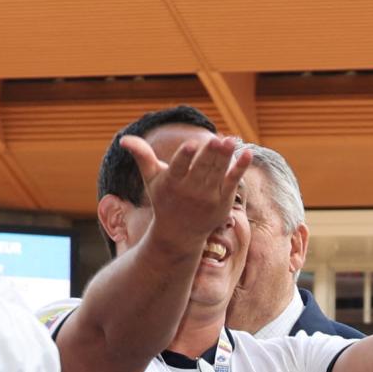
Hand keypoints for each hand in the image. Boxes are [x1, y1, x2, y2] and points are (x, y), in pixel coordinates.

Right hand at [121, 133, 251, 247]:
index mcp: (172, 183)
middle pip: (202, 169)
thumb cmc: (164, 199)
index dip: (185, 157)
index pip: (179, 167)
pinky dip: (240, 168)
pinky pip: (233, 181)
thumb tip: (124, 139)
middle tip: (218, 139)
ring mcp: (209, 197)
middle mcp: (191, 191)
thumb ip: (142, 156)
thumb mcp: (151, 179)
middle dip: (210, 154)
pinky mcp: (224, 201)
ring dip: (226, 157)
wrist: (180, 233)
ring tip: (230, 139)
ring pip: (218, 173)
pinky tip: (248, 153)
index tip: (192, 144)